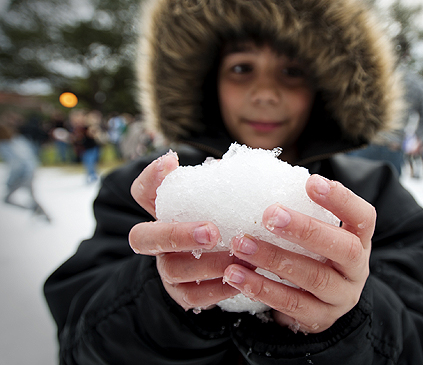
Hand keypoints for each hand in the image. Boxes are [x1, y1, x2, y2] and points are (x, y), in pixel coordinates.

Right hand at [129, 153, 239, 309]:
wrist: (226, 265)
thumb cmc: (227, 221)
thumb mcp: (222, 201)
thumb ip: (221, 185)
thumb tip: (234, 168)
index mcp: (164, 213)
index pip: (144, 191)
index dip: (152, 177)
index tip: (171, 162)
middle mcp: (157, 241)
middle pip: (146, 238)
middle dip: (178, 235)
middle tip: (211, 232)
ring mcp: (167, 269)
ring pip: (174, 270)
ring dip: (209, 264)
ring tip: (240, 257)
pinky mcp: (183, 295)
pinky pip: (195, 297)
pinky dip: (220, 288)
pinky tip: (242, 278)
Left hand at [223, 174, 375, 333]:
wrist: (321, 303)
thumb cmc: (313, 254)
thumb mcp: (317, 231)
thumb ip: (297, 207)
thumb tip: (247, 174)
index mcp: (359, 239)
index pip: (362, 217)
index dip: (341, 200)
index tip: (311, 182)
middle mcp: (357, 269)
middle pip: (342, 248)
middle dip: (305, 230)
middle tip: (270, 214)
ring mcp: (341, 297)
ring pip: (314, 278)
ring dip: (274, 259)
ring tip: (241, 244)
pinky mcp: (320, 319)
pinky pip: (292, 305)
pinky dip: (263, 289)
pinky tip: (237, 276)